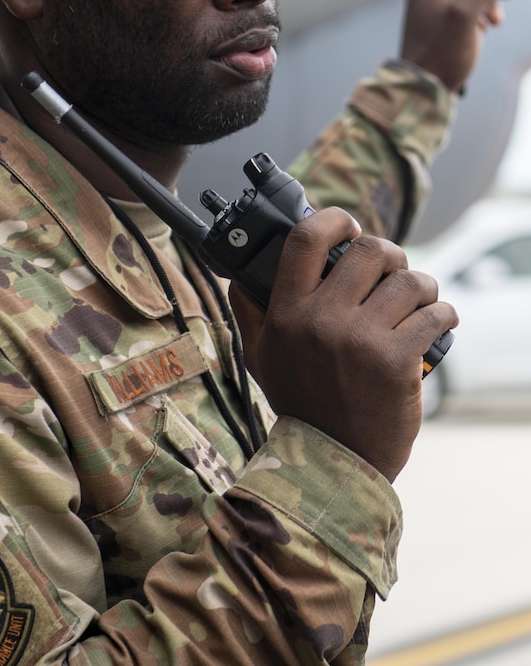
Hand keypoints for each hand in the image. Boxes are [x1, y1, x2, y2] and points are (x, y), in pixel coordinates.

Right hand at [229, 208, 457, 481]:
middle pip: (368, 251)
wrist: (336, 462)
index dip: (332, 219)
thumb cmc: (300, 404)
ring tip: (420, 296)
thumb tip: (238, 274)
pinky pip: (434, 315)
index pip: (305, 241)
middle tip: (391, 268)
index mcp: (287, 313)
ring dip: (422, 284)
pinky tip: (439, 320)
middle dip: (388, 253)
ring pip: (409, 281)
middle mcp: (322, 320)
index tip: (347, 224)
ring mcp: (361, 340)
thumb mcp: (259, 358)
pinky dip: (443, 313)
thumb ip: (248, 312)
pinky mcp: (398, 361)